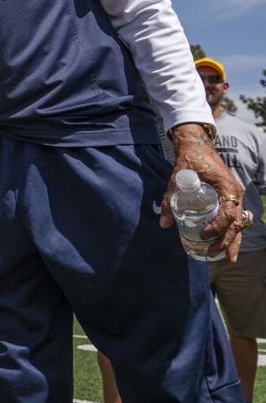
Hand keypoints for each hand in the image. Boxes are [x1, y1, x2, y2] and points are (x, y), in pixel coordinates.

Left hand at [161, 124, 246, 262]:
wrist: (197, 144)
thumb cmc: (189, 159)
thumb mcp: (176, 177)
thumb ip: (169, 199)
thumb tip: (163, 224)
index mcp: (227, 187)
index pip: (228, 213)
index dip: (217, 227)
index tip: (203, 235)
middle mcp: (235, 193)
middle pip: (236, 223)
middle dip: (226, 241)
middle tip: (213, 254)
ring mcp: (234, 196)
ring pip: (238, 223)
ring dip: (232, 240)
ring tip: (226, 258)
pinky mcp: (229, 197)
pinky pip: (234, 218)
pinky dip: (231, 231)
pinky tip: (225, 245)